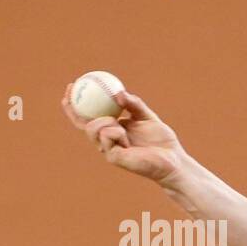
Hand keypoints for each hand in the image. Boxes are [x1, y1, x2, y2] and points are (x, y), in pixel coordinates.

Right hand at [61, 83, 186, 184]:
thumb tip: (118, 92)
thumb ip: (134, 104)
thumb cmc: (162, 142)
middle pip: (83, 124)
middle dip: (73, 109)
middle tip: (74, 91)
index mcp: (112, 130)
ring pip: (93, 130)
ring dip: (104, 121)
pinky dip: (115, 131)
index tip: (72, 85)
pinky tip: (126, 137)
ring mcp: (109, 150)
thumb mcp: (147, 116)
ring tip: (119, 123)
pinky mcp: (114, 158)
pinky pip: (106, 137)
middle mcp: (107, 141)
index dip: (76, 103)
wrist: (174, 161)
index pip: (89, 117)